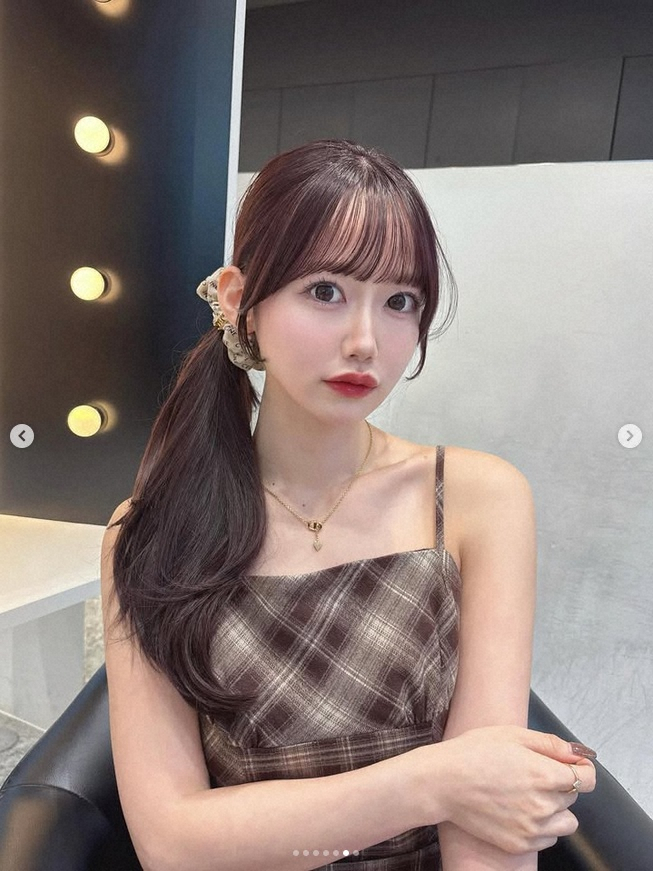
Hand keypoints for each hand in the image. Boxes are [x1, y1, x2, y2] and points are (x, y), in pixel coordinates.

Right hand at [418, 725, 595, 853]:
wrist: (443, 782)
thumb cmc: (473, 752)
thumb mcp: (512, 734)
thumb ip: (550, 744)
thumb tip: (577, 752)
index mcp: (544, 774)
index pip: (587, 778)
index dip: (583, 768)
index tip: (575, 765)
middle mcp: (543, 805)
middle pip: (573, 797)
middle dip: (561, 783)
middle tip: (534, 773)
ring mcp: (532, 828)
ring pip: (566, 823)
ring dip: (557, 809)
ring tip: (531, 795)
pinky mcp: (519, 844)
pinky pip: (548, 839)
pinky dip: (542, 827)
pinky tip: (521, 811)